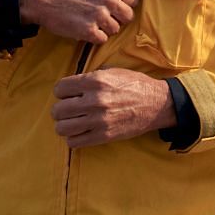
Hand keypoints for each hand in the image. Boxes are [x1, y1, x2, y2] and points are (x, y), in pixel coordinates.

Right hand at [19, 0, 137, 43]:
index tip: (108, 2)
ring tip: (90, 19)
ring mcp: (99, 15)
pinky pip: (102, 39)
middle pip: (127, 17)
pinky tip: (84, 27)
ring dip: (104, 27)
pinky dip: (94, 36)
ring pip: (115, 29)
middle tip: (99, 13)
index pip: (132, 0)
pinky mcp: (88, 30)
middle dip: (115, 17)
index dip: (120, 2)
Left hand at [50, 68, 172, 147]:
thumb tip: (72, 85)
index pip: (59, 89)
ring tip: (73, 122)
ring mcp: (98, 120)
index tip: (68, 94)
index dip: (62, 91)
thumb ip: (91, 77)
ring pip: (62, 128)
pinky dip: (73, 138)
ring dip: (65, 125)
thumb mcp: (113, 71)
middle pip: (57, 110)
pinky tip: (81, 132)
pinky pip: (73, 142)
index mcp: (95, 81)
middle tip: (69, 109)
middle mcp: (94, 101)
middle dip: (61, 109)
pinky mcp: (103, 136)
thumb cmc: (135, 85)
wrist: (157, 104)